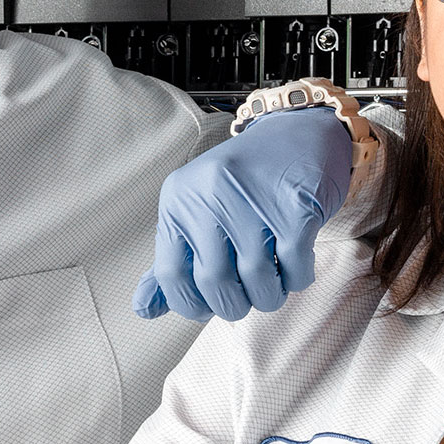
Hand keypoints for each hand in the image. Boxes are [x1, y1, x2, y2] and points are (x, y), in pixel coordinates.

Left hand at [134, 109, 353, 322]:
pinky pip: (295, 269)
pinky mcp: (297, 207)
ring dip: (270, 295)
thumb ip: (173, 259)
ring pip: (259, 283)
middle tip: (248, 296)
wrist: (300, 134)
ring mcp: (254, 199)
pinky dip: (298, 278)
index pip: (170, 276)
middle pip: (216, 284)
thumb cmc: (245, 183)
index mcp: (178, 200)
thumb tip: (143, 309)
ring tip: (274, 281)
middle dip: (235, 305)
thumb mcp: (197, 211)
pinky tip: (295, 263)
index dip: (191, 304)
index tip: (209, 305)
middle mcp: (210, 195)